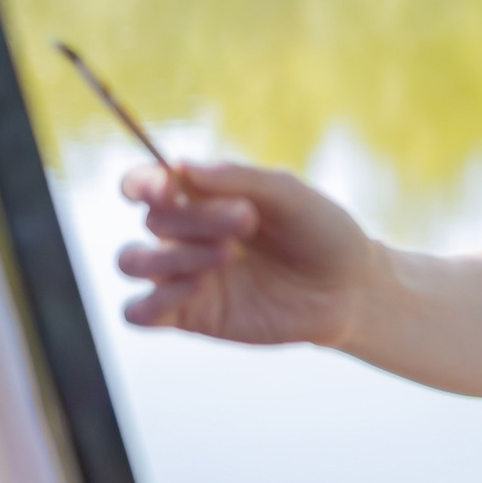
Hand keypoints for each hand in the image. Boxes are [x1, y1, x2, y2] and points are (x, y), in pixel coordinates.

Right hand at [117, 162, 375, 347]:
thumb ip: (241, 178)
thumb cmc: (321, 233)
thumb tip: (184, 166)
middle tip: (245, 219)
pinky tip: (197, 288)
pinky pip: (138, 313)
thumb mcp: (291, 195)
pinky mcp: (190, 316)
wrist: (350, 289)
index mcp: (201, 197)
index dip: (143, 183)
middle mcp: (184, 234)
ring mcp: (183, 276)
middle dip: (195, 218)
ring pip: (132, 262)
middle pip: (152, 220)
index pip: (144, 184)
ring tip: (227, 254)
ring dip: (171, 255)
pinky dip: (151, 300)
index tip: (168, 189)